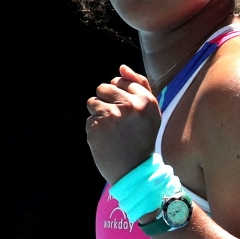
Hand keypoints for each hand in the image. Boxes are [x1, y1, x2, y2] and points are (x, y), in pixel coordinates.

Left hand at [86, 65, 160, 183]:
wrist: (135, 171)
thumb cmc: (142, 139)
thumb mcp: (150, 112)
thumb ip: (140, 86)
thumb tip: (121, 67)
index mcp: (146, 100)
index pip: (121, 81)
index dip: (119, 97)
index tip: (126, 113)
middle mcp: (130, 105)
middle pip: (104, 88)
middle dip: (106, 102)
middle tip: (118, 123)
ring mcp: (111, 116)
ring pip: (92, 102)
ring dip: (98, 115)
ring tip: (111, 132)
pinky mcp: (96, 127)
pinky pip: (88, 120)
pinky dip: (94, 130)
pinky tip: (106, 141)